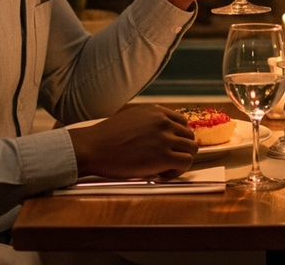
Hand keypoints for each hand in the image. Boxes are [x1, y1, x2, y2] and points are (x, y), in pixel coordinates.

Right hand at [67, 103, 197, 180]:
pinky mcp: (163, 156)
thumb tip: (158, 135)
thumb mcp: (131, 118)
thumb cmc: (105, 137)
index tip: (169, 147)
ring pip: (192, 149)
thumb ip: (149, 122)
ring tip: (165, 169)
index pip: (182, 122)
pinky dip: (178, 171)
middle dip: (181, 149)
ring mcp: (165, 138)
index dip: (178, 137)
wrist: (92, 147)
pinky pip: (185, 163)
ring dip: (181, 160)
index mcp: (156, 111)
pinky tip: (163, 174)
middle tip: (167, 161)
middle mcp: (164, 121)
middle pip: (189, 135)